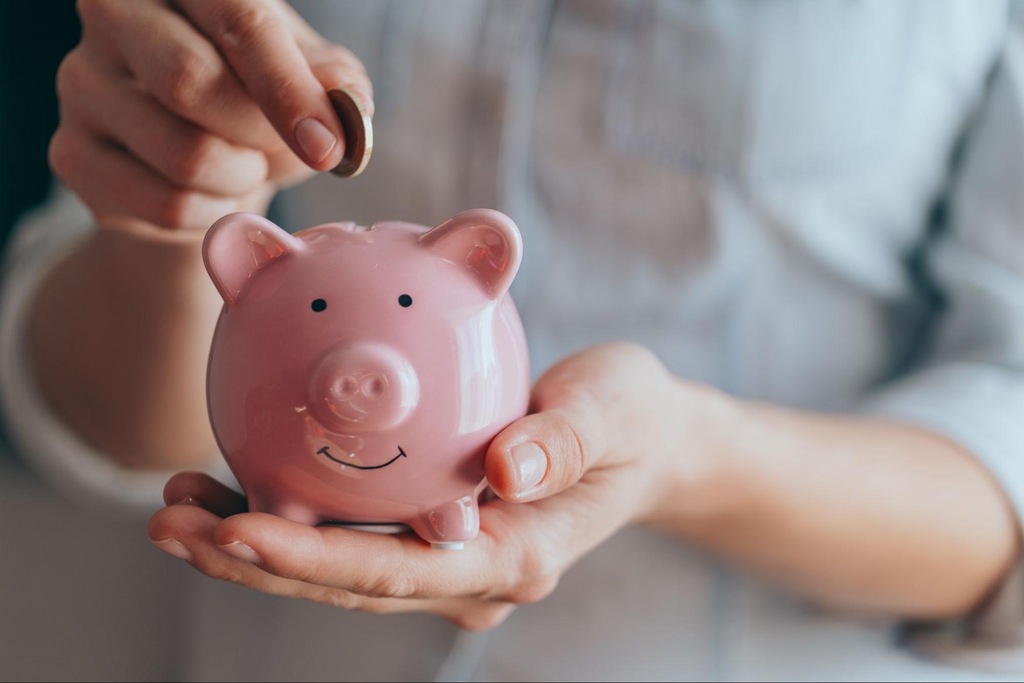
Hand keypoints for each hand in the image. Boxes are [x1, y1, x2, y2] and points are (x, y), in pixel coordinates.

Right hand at [50, 0, 372, 233]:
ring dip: (243, 179)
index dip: (288, 88)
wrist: (197, 153)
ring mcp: (82, 83)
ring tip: (248, 165)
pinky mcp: (71, 152)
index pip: (238, 20)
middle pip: (191, 81)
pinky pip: (166, 204)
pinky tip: (214, 192)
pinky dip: (214, 213)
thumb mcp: (309, 74)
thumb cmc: (258, 95)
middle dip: (262, 134)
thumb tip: (347, 102)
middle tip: (291, 150)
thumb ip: (333, 82)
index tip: (328, 145)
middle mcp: (113, 11)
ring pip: (185, 155)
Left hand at [149, 343, 724, 628]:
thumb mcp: (615, 409)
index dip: (314, 562)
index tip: (237, 529)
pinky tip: (230, 484)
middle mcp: (471, 571)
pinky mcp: (431, 533)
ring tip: (174, 506)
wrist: (642, 441)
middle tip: (171, 522)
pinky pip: (349, 534)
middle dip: (255, 561)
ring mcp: (449, 558)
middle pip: (349, 583)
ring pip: (337, 566)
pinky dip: (287, 516)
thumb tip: (507, 471)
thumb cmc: (631, 418)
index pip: (400, 571)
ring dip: (253, 545)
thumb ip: (566, 439)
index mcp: (514, 554)